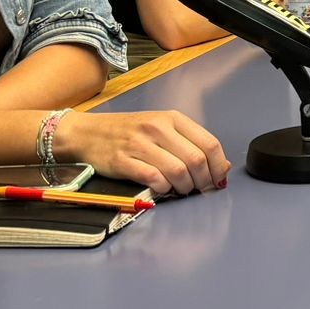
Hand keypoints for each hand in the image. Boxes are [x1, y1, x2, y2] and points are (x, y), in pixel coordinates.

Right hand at [59, 109, 231, 195]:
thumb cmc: (129, 132)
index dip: (218, 167)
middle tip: (200, 189)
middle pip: (197, 160)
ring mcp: (139, 143)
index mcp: (173, 118)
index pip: (210, 144)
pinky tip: (162, 188)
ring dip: (184, 188)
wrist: (87, 132)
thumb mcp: (163, 130)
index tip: (218, 180)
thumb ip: (192, 144)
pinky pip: (153, 179)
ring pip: (178, 171)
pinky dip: (163, 188)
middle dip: (204, 181)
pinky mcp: (123, 160)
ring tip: (180, 190)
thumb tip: (222, 167)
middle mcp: (158, 128)